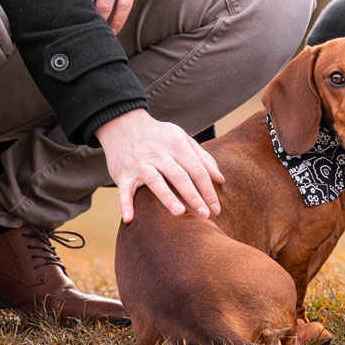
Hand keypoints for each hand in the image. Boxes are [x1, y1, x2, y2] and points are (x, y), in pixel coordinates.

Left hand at [67, 0, 147, 32]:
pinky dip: (118, 22)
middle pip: (82, 1)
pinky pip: (125, 5)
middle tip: (71, 34)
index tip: (55, 23)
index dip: (60, 7)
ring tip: (92, 36)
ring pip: (104, 7)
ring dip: (98, 24)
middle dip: (76, 18)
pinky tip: (112, 32)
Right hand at [96, 107, 225, 221]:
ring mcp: (140, 163)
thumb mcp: (182, 139)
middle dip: (194, 196)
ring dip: (167, 197)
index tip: (216, 208)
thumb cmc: (159, 136)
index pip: (197, 169)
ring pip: (155, 181)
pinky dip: (125, 204)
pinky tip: (130, 219)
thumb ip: (203, 158)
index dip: (208, 189)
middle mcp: (159, 154)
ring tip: (179, 212)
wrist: (123, 125)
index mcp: (177, 145)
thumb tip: (221, 179)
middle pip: (180, 176)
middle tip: (205, 215)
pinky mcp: (123, 174)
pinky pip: (124, 190)